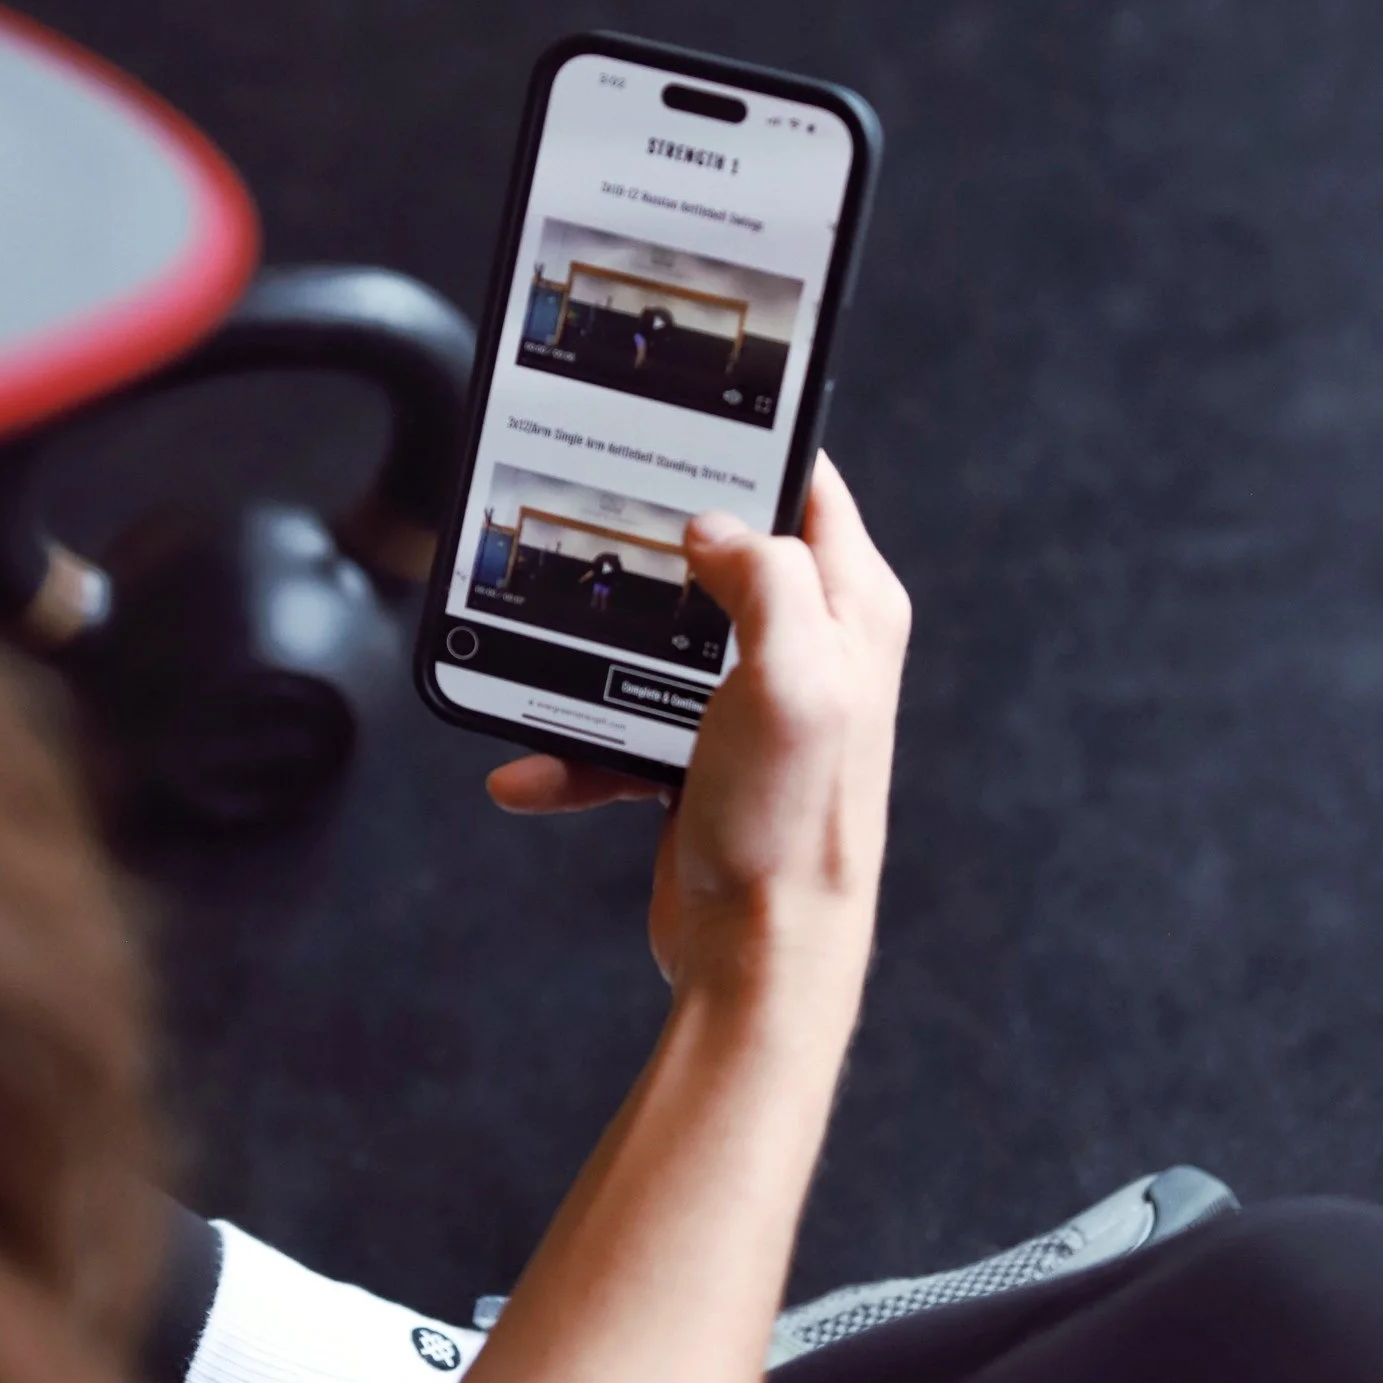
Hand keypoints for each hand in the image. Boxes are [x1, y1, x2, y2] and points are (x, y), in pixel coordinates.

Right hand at [488, 453, 909, 1016]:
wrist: (761, 959)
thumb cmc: (792, 823)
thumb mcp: (792, 676)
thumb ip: (764, 578)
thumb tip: (713, 531)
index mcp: (850, 610)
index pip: (808, 488)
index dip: (750, 448)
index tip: (681, 423)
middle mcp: (811, 648)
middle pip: (720, 556)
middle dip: (652, 552)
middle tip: (593, 530)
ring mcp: (755, 704)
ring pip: (658, 641)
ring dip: (593, 662)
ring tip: (540, 667)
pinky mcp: (705, 756)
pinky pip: (623, 727)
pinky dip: (576, 748)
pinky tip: (532, 770)